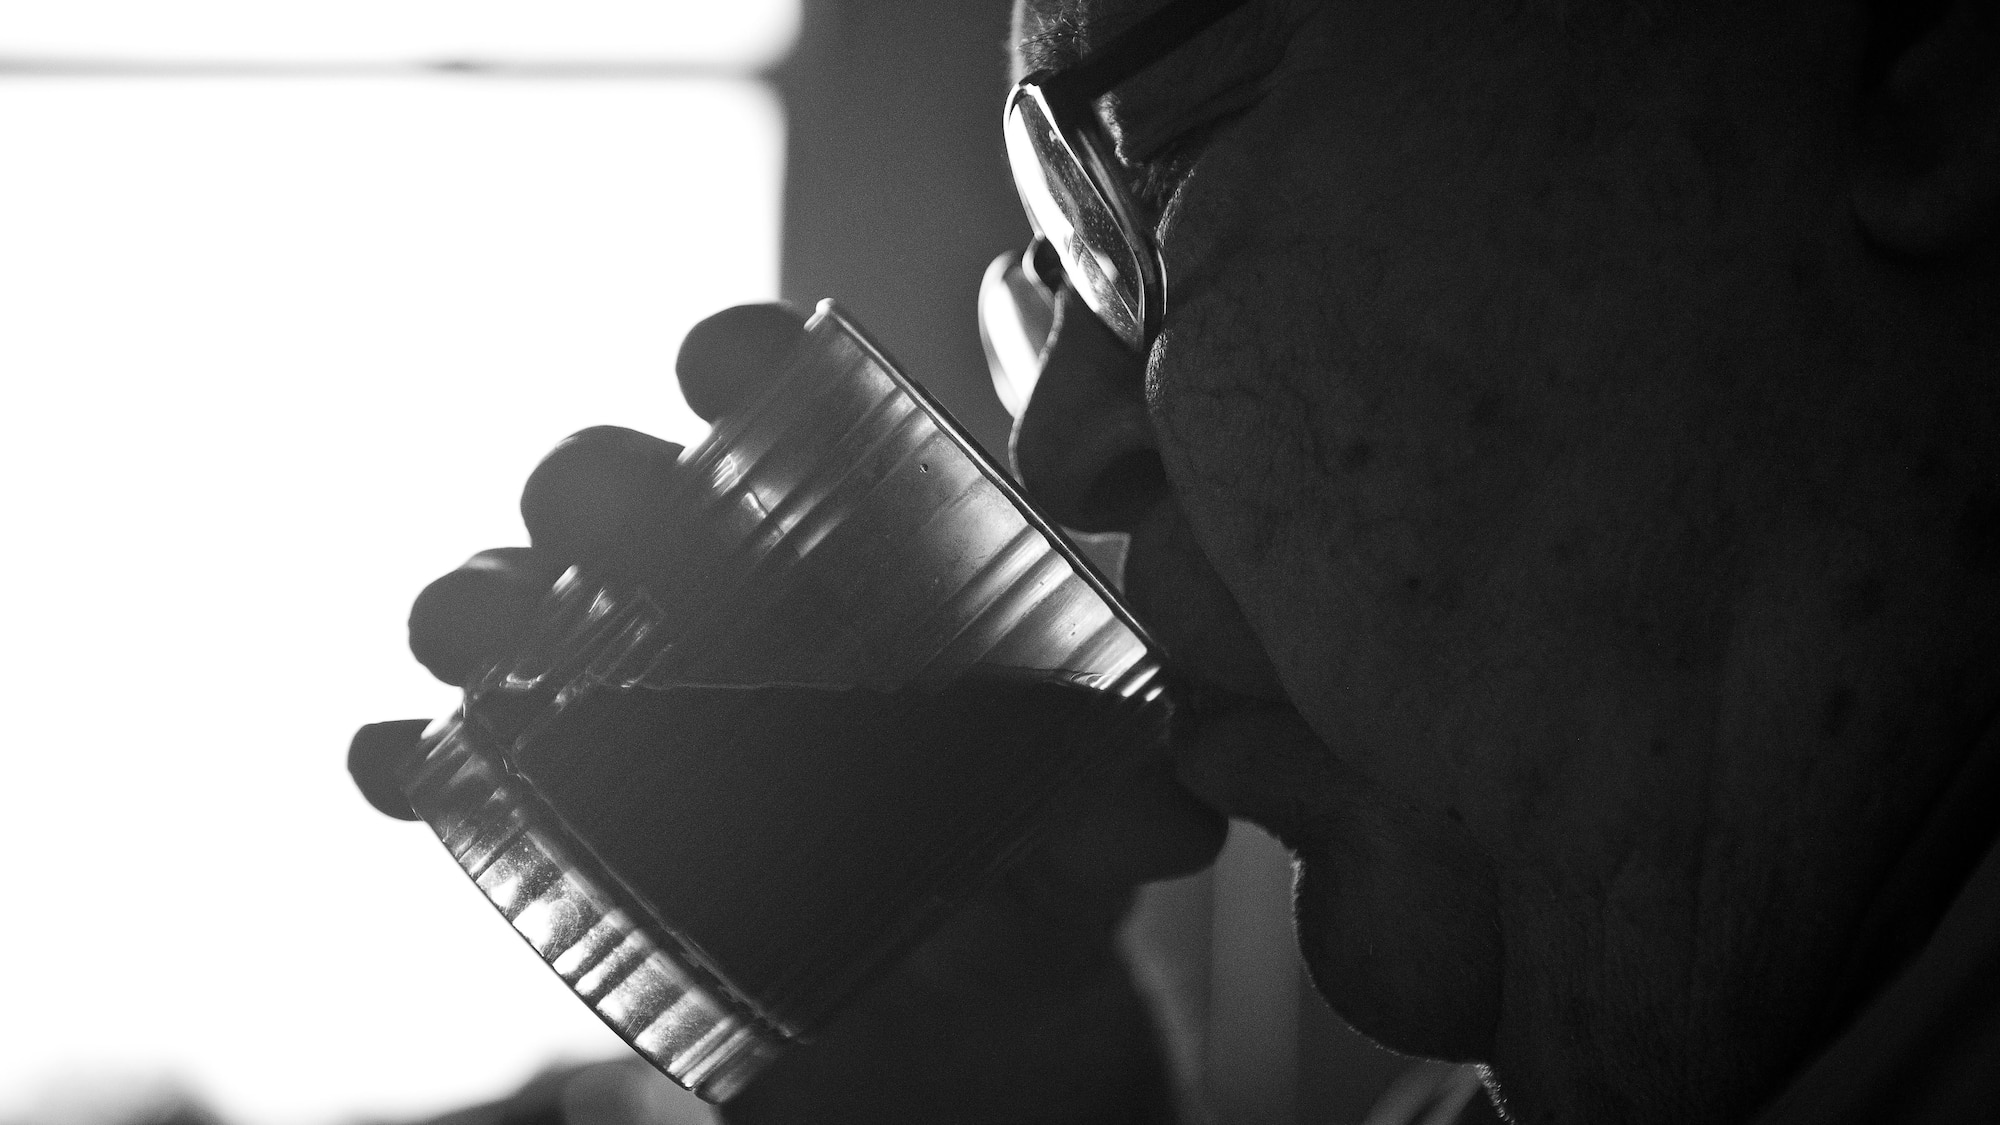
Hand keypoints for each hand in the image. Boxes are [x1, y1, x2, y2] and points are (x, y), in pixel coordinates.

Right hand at [349, 304, 1226, 1122]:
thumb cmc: (1037, 854)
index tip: (723, 364)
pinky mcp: (567, 819)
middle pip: (618, 490)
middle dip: (596, 481)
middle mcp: (715, 592)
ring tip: (477, 630)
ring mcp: (624, 701)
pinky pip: (460, 770)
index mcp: (847, 542)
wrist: (969, 1014)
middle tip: (613, 519)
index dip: (741, 363)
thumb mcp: (1098, 817)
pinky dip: (411, 758)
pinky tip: (397, 766)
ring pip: (512, 608)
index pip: (781, 411)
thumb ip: (1133, 797)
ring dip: (477, 597)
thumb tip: (1176, 807)